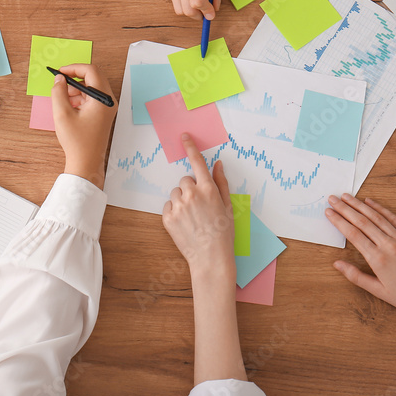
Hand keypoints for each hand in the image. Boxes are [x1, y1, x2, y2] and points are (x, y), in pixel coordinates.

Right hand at [51, 63, 117, 187]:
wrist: (86, 162)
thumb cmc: (77, 141)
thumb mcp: (62, 114)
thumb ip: (58, 92)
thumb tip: (59, 79)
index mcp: (103, 99)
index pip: (91, 71)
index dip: (74, 68)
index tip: (61, 72)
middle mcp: (109, 101)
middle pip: (93, 78)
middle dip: (75, 78)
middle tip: (60, 83)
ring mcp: (108, 108)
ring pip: (92, 88)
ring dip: (77, 89)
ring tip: (62, 98)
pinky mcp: (103, 114)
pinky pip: (93, 98)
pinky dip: (81, 97)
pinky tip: (69, 106)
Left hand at [162, 134, 234, 280]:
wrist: (211, 258)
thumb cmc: (224, 233)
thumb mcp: (228, 206)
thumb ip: (221, 182)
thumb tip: (218, 164)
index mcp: (208, 190)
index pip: (197, 162)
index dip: (190, 147)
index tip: (184, 136)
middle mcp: (191, 194)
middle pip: (185, 180)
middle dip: (191, 188)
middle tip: (199, 205)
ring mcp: (178, 206)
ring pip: (176, 193)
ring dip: (182, 200)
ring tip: (193, 217)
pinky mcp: (168, 218)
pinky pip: (169, 206)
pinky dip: (175, 212)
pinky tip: (185, 223)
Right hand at [165, 0, 225, 20]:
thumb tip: (215, 7)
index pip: (198, 2)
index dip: (206, 12)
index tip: (212, 13)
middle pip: (186, 9)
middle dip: (198, 15)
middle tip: (206, 13)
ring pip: (178, 7)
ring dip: (189, 11)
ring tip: (199, 4)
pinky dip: (183, 1)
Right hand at [325, 194, 395, 319]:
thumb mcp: (379, 291)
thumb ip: (356, 276)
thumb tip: (337, 264)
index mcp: (378, 259)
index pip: (353, 234)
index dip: (338, 221)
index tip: (329, 212)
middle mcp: (389, 245)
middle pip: (362, 221)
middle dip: (345, 208)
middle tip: (333, 199)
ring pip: (376, 217)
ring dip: (359, 205)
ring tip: (347, 197)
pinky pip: (393, 219)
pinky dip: (381, 209)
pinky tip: (370, 202)